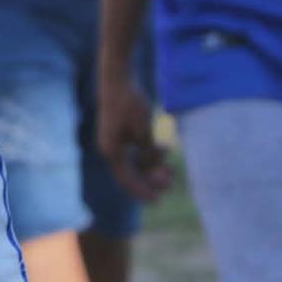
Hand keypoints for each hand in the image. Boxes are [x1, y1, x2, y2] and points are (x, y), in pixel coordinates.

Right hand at [96, 73, 172, 201]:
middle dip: (151, 179)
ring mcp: (114, 141)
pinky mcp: (119, 133)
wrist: (117, 79)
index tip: (157, 201)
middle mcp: (111, 150)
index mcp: (112, 152)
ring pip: (135, 162)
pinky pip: (135, 151)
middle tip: (170, 182)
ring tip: (170, 167)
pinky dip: (148, 153)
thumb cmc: (129, 104)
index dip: (142, 192)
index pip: (127, 180)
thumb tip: (153, 169)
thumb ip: (148, 152)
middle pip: (131, 173)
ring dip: (152, 166)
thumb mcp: (143, 130)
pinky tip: (164, 149)